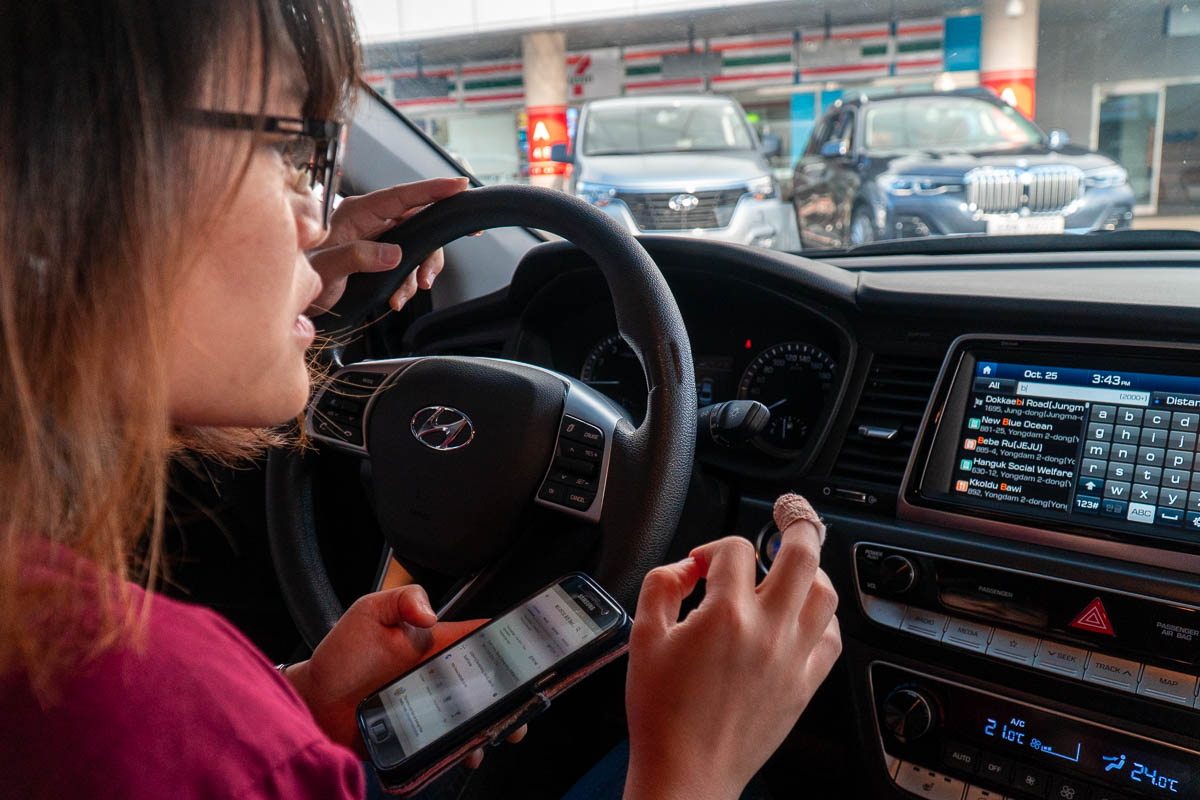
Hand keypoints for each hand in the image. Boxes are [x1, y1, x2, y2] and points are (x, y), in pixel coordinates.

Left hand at [284, 585, 525, 761]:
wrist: (313, 702)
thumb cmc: (341, 655)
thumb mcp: (369, 611)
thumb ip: (402, 599)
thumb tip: (430, 612)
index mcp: (437, 645)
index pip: (482, 638)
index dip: (510, 641)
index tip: (533, 649)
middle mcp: (440, 677)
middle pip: (490, 685)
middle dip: (514, 694)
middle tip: (525, 704)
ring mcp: (433, 709)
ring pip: (476, 718)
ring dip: (493, 726)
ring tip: (498, 733)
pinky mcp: (421, 736)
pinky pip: (450, 745)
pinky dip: (463, 750)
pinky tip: (465, 751)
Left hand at [306, 177, 469, 314]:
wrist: (290, 293)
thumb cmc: (300, 274)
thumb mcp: (325, 268)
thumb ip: (357, 257)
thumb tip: (393, 254)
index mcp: (356, 212)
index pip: (401, 196)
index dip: (433, 190)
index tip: (459, 186)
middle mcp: (370, 220)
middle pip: (418, 222)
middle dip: (428, 251)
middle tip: (428, 275)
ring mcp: (376, 237)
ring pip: (417, 246)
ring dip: (417, 272)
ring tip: (403, 295)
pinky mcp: (379, 254)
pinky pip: (407, 263)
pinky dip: (408, 282)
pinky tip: (397, 297)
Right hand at [622, 521, 840, 799]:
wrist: (687, 772)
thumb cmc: (661, 712)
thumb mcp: (643, 636)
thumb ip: (662, 584)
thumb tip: (687, 567)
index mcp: (725, 614)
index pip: (734, 549)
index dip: (713, 547)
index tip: (699, 566)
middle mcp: (768, 630)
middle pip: (802, 553)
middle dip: (796, 523)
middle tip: (788, 512)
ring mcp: (792, 658)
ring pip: (825, 593)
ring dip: (811, 571)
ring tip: (793, 567)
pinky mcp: (805, 686)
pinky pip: (831, 639)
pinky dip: (821, 619)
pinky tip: (803, 617)